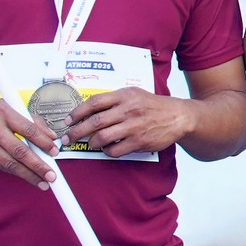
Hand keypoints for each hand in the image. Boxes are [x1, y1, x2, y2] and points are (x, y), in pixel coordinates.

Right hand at [0, 94, 57, 185]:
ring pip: (9, 163)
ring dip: (28, 175)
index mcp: (2, 111)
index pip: (28, 129)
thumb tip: (51, 137)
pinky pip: (0, 166)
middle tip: (51, 176)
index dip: (43, 142)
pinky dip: (15, 172)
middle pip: (19, 150)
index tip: (54, 152)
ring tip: (42, 182)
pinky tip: (26, 176)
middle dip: (37, 165)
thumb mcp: (9, 107)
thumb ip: (32, 120)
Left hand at [65, 86, 195, 159]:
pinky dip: (107, 151)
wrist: (177, 116)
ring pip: (103, 137)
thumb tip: (89, 110)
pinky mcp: (140, 141)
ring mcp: (134, 126)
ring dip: (91, 143)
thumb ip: (114, 100)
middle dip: (77, 131)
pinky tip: (108, 149)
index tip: (68, 120)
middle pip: (95, 121)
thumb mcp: (134, 94)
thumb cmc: (152, 105)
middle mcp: (128, 109)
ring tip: (89, 144)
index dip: (77, 112)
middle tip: (68, 138)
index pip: (94, 102)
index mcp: (124, 95)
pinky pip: (116, 150)